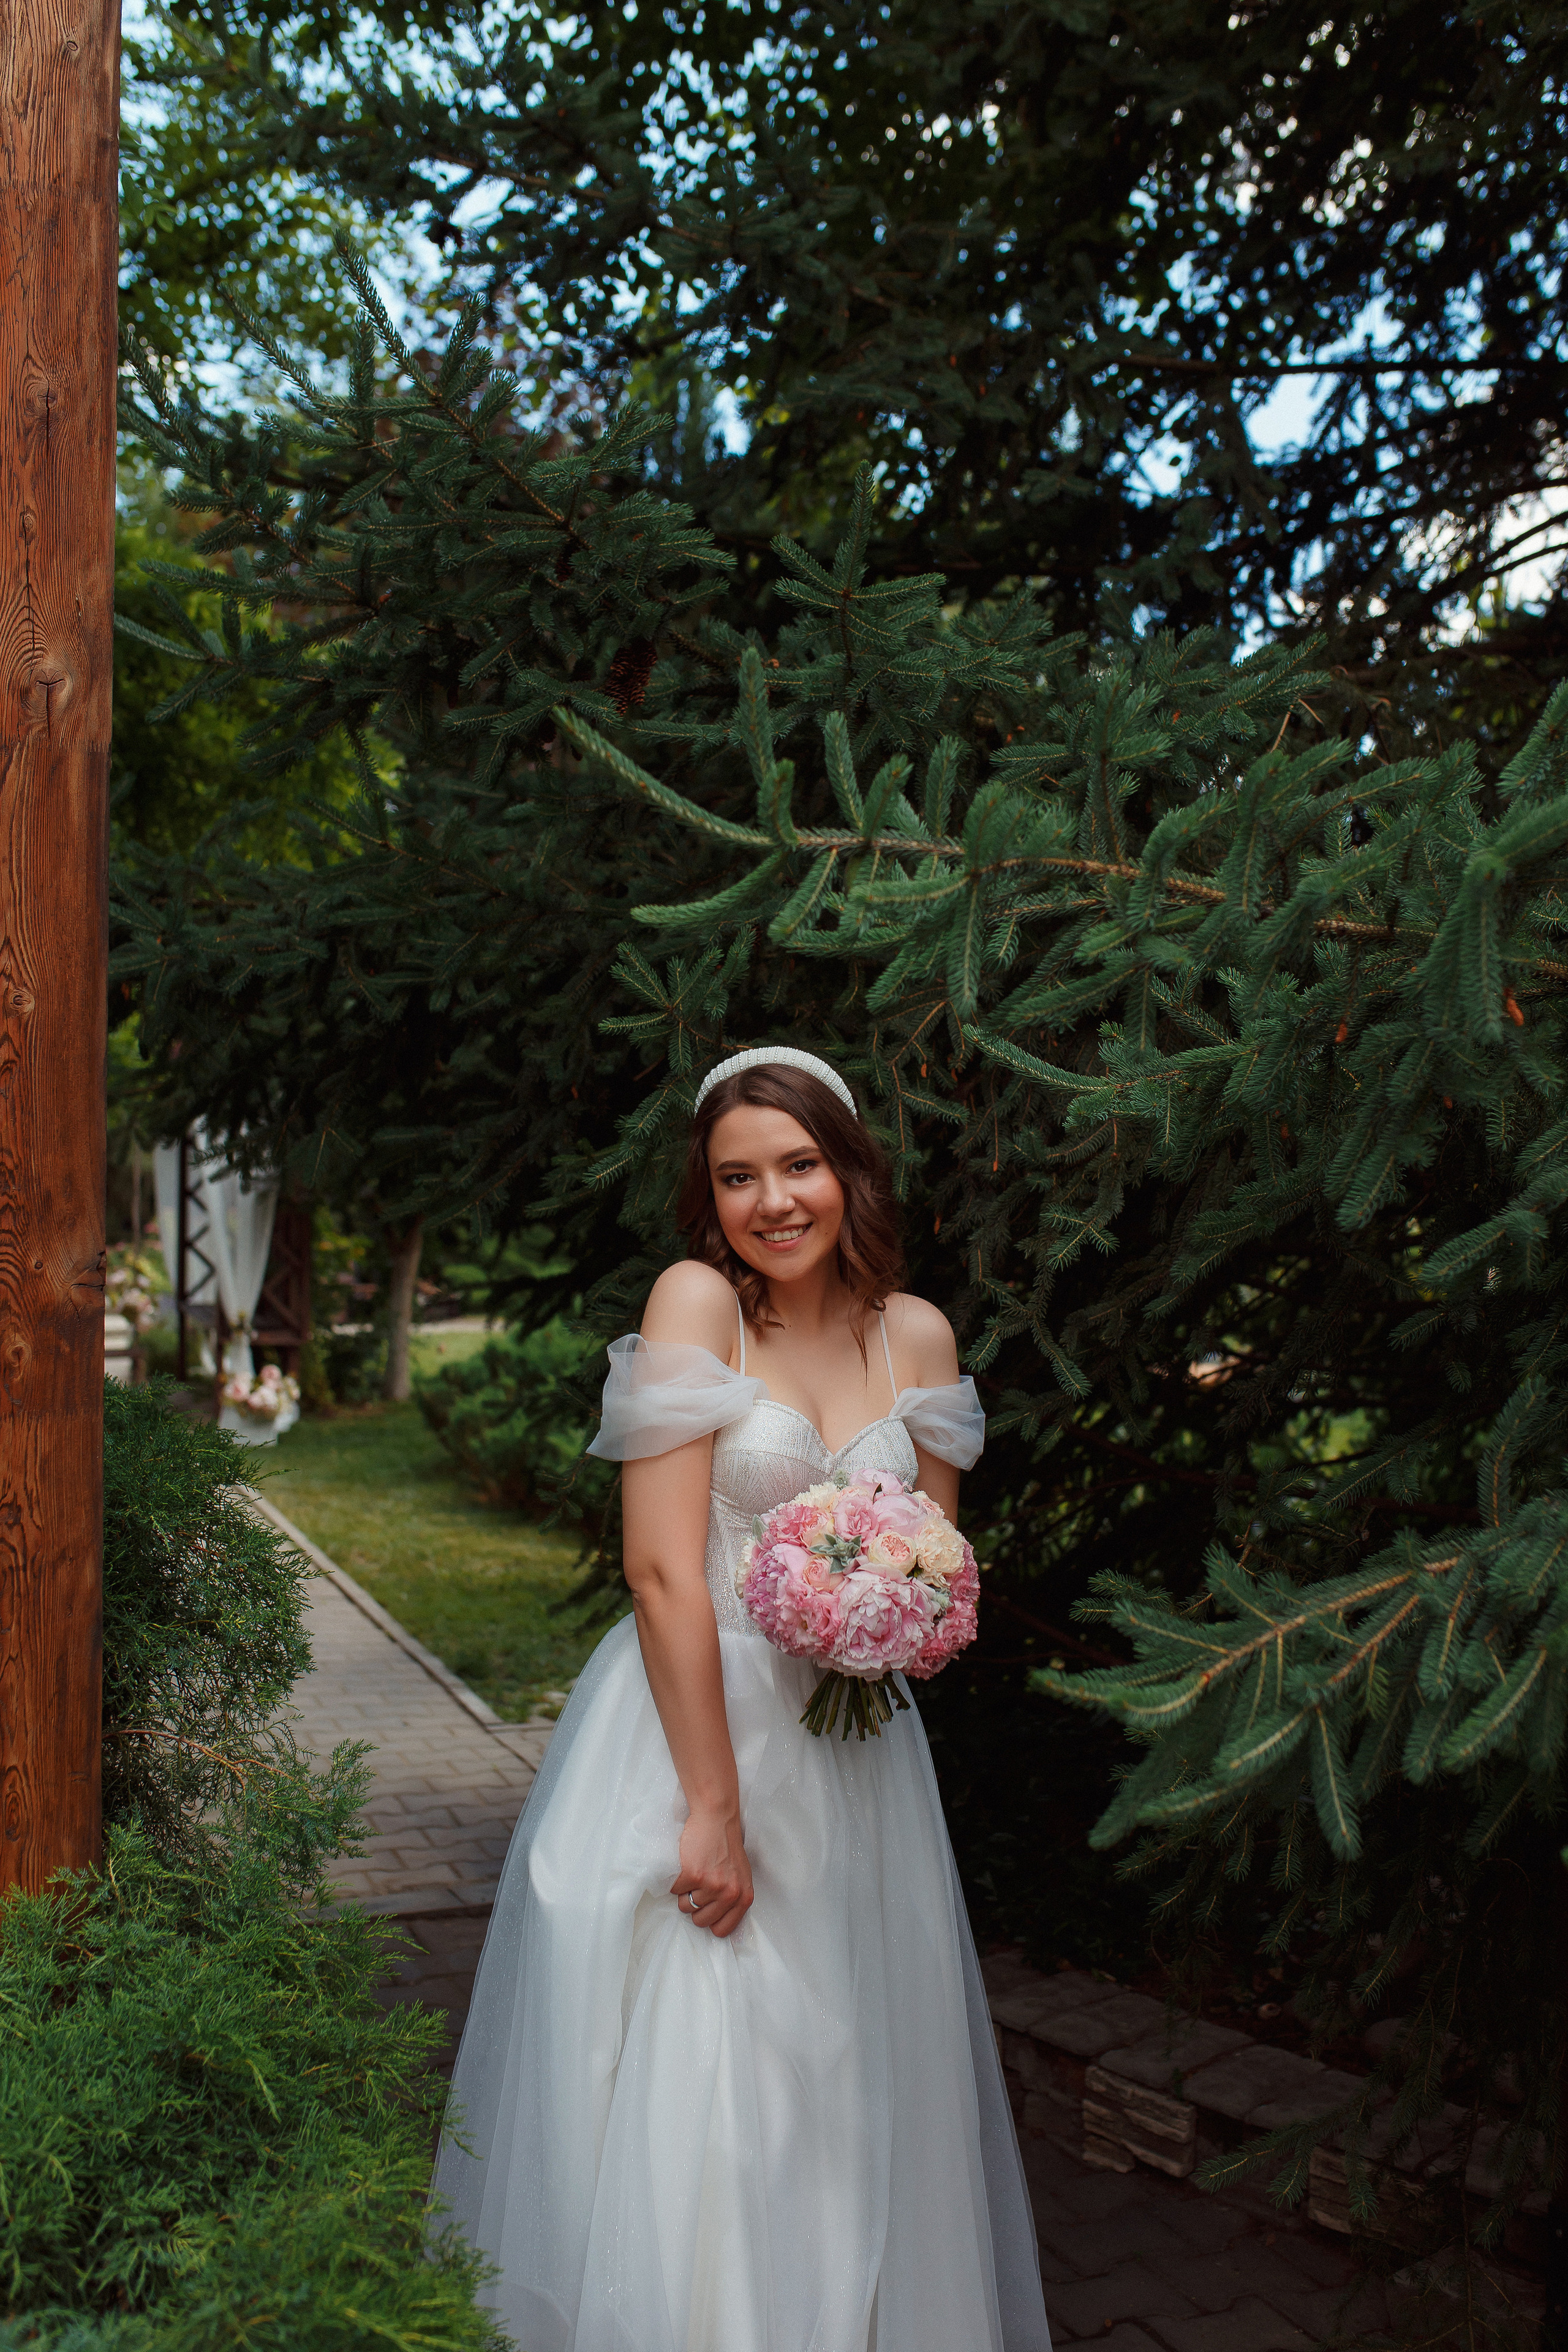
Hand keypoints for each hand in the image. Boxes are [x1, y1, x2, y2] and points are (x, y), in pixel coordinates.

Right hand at [671, 1803, 752, 1938]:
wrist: (717, 1818)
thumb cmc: (727, 1845)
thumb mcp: (741, 1876)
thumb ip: (734, 1899)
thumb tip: (720, 1923)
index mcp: (743, 1898)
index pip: (722, 1930)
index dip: (710, 1921)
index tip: (706, 1909)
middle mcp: (729, 1894)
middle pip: (700, 1922)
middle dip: (695, 1906)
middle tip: (699, 1886)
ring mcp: (711, 1886)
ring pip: (685, 1907)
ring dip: (685, 1892)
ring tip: (694, 1872)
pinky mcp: (693, 1875)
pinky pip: (675, 1890)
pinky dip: (676, 1880)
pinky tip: (686, 1865)